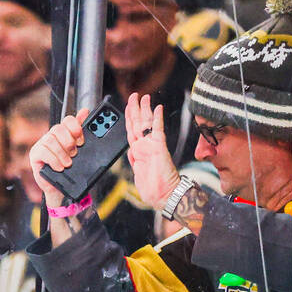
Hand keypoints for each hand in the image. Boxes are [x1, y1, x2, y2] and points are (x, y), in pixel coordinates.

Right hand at [28, 109, 89, 208]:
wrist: (60, 189)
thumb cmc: (69, 170)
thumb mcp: (78, 151)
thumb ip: (80, 132)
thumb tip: (85, 111)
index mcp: (63, 134)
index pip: (67, 120)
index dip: (75, 127)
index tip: (81, 140)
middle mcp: (51, 136)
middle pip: (58, 128)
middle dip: (68, 141)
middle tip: (74, 153)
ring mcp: (41, 145)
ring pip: (50, 140)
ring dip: (61, 153)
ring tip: (68, 163)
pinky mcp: (34, 155)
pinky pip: (43, 152)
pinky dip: (54, 160)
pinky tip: (59, 167)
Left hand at [124, 93, 179, 210]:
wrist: (163, 196)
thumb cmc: (152, 189)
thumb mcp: (137, 173)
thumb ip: (134, 160)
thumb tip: (131, 151)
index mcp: (137, 152)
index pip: (131, 130)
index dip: (129, 117)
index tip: (128, 106)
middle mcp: (144, 146)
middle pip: (137, 123)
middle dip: (135, 108)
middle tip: (135, 95)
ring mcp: (151, 146)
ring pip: (145, 123)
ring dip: (144, 109)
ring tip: (144, 97)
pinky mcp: (159, 148)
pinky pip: (157, 130)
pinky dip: (157, 119)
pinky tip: (158, 108)